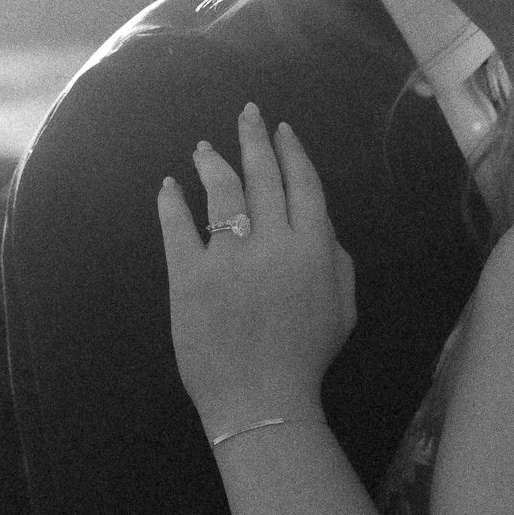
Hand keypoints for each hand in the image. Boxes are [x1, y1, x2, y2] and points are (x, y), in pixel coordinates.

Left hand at [157, 105, 356, 438]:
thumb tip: (323, 229)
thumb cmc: (306, 358)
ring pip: (222, 193)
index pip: (304, 185)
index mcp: (314, 249)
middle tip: (247, 114)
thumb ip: (339, 263)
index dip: (293, 152)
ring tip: (204, 147)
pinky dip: (172, 203)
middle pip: (263, 176)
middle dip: (255, 139)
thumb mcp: (344, 310)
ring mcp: (228, 257)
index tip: (283, 130)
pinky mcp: (189, 276)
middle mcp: (272, 242)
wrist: (260, 400)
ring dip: (214, 163)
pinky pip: (178, 228)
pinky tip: (169, 186)